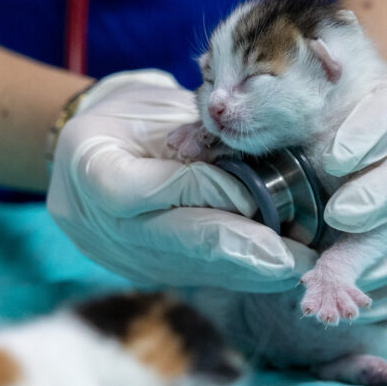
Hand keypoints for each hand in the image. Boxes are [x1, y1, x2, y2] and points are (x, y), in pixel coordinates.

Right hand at [46, 70, 315, 290]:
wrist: (83, 151)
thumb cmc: (124, 117)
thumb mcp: (152, 109)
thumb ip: (196, 140)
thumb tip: (254, 176)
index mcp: (93, 171)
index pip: (162, 190)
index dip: (214, 194)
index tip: (259, 197)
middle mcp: (104, 227)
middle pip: (182, 245)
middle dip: (247, 252)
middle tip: (299, 259)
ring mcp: (125, 258)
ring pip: (198, 269)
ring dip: (254, 270)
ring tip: (303, 266)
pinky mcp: (147, 274)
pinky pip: (201, 276)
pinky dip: (243, 272)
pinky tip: (282, 270)